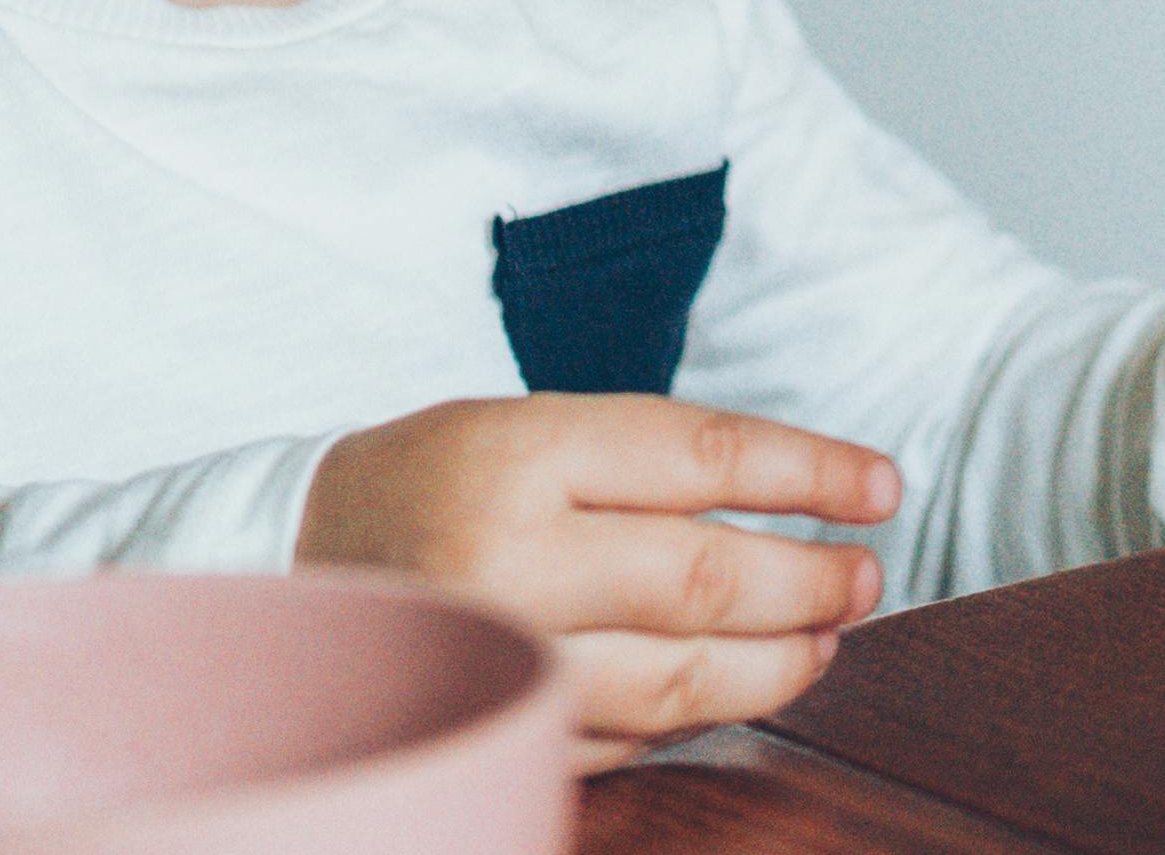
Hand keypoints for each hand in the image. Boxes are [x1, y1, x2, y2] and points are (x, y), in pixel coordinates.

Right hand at [296, 394, 904, 763]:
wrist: (281, 565)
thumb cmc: (433, 483)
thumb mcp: (528, 429)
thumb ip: (651, 466)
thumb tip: (805, 502)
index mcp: (521, 453)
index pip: (705, 457)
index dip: (813, 472)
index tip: (883, 488)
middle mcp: (508, 557)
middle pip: (705, 577)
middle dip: (809, 582)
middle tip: (864, 578)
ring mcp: (498, 656)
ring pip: (678, 678)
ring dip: (775, 665)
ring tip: (824, 640)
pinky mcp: (492, 730)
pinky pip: (627, 735)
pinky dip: (695, 715)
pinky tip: (736, 688)